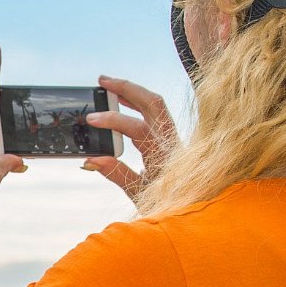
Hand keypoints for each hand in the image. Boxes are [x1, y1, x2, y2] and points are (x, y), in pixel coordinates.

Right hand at [82, 76, 178, 201]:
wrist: (193, 205)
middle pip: (152, 102)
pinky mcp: (170, 138)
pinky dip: (138, 103)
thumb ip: (116, 173)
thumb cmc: (167, 201)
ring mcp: (172, 137)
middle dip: (126, 88)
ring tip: (109, 85)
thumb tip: (92, 159)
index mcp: (163, 155)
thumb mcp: (137, 192)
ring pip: (155, 104)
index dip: (113, 121)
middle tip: (102, 81)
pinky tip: (123, 101)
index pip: (137, 128)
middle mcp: (171, 140)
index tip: (92, 120)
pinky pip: (155, 113)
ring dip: (132, 92)